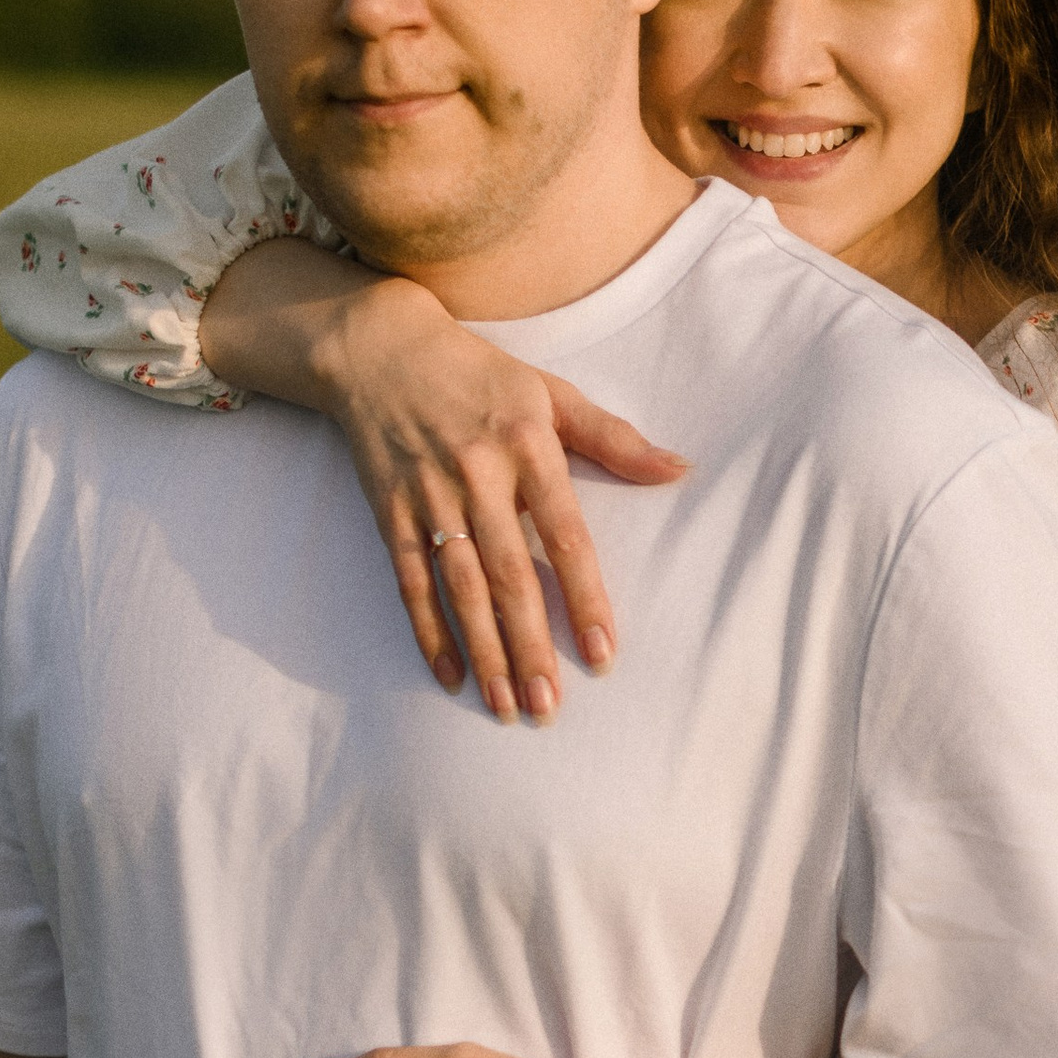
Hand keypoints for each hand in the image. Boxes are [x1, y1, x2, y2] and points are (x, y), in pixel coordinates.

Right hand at [309, 275, 686, 723]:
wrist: (377, 350)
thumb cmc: (479, 376)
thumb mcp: (550, 393)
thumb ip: (614, 438)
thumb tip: (680, 469)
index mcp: (526, 447)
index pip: (565, 536)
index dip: (583, 598)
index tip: (601, 654)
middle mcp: (478, 477)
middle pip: (509, 575)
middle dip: (530, 646)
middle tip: (550, 707)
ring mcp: (430, 498)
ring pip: (461, 589)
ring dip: (485, 652)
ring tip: (507, 706)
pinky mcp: (391, 513)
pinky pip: (411, 583)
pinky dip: (429, 632)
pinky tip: (450, 677)